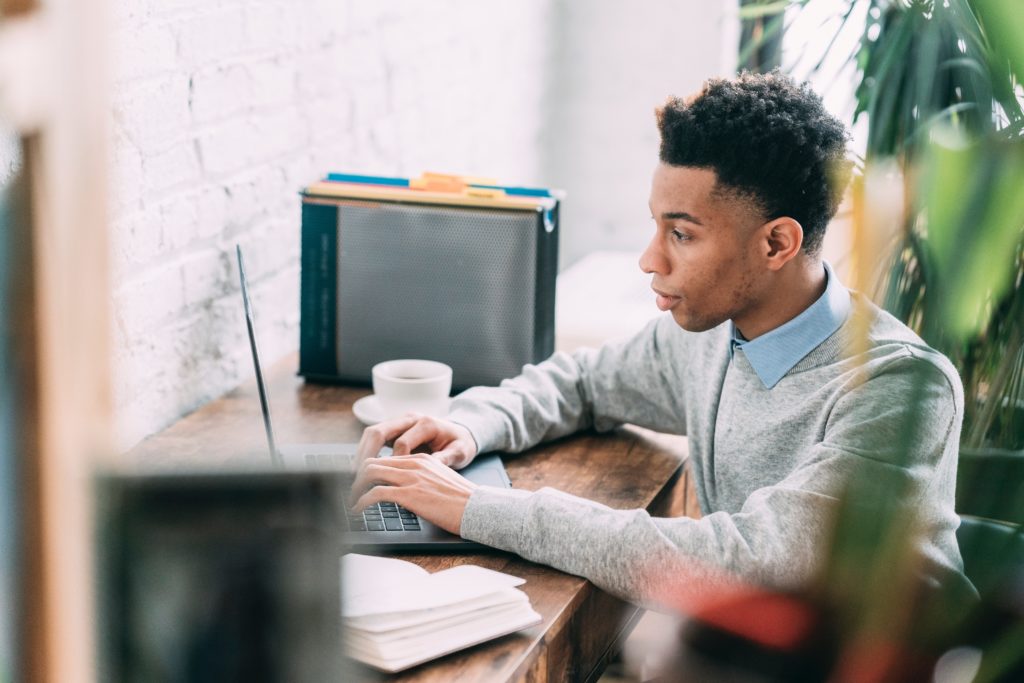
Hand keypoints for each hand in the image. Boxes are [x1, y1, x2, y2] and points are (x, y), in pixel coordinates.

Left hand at [349, 453, 476, 534]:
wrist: (478, 508)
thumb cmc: (463, 502)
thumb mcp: (440, 482)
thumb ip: (421, 481)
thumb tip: (404, 494)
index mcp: (421, 459)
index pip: (385, 459)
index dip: (367, 472)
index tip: (359, 484)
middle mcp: (414, 464)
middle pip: (372, 462)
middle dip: (355, 478)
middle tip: (348, 492)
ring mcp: (411, 478)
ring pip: (370, 474)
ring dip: (354, 489)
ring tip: (349, 501)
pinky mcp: (410, 494)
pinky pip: (376, 493)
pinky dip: (361, 502)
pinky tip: (357, 510)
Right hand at [356, 414, 478, 468]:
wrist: (460, 432)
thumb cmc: (460, 443)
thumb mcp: (461, 451)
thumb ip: (447, 457)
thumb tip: (432, 465)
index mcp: (426, 423)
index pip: (401, 443)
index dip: (393, 464)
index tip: (390, 482)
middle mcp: (410, 418)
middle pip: (379, 431)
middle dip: (366, 455)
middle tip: (358, 477)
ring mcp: (400, 422)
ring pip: (372, 432)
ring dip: (361, 453)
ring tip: (356, 475)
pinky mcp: (395, 428)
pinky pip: (375, 438)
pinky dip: (366, 452)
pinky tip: (363, 469)